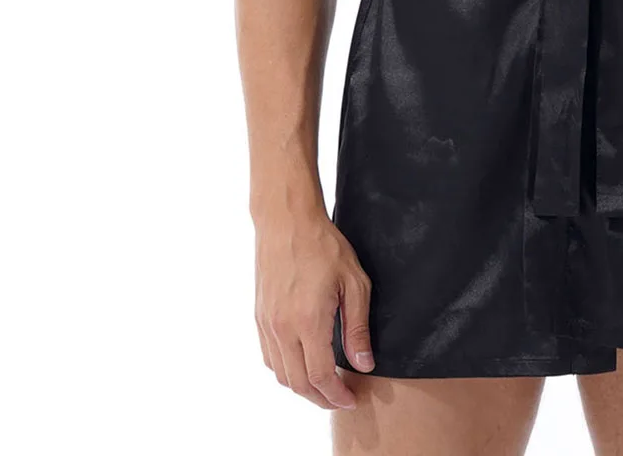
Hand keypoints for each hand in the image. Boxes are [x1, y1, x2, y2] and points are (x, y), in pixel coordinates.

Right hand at [254, 211, 374, 408]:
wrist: (287, 222)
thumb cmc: (324, 247)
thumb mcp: (354, 283)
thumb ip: (357, 328)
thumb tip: (364, 364)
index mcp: (308, 321)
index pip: (320, 376)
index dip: (336, 395)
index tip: (351, 400)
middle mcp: (282, 328)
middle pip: (298, 383)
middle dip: (321, 399)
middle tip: (340, 399)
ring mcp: (266, 324)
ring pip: (281, 375)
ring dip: (302, 388)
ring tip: (325, 386)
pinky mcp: (259, 317)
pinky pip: (269, 358)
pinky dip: (285, 371)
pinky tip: (302, 364)